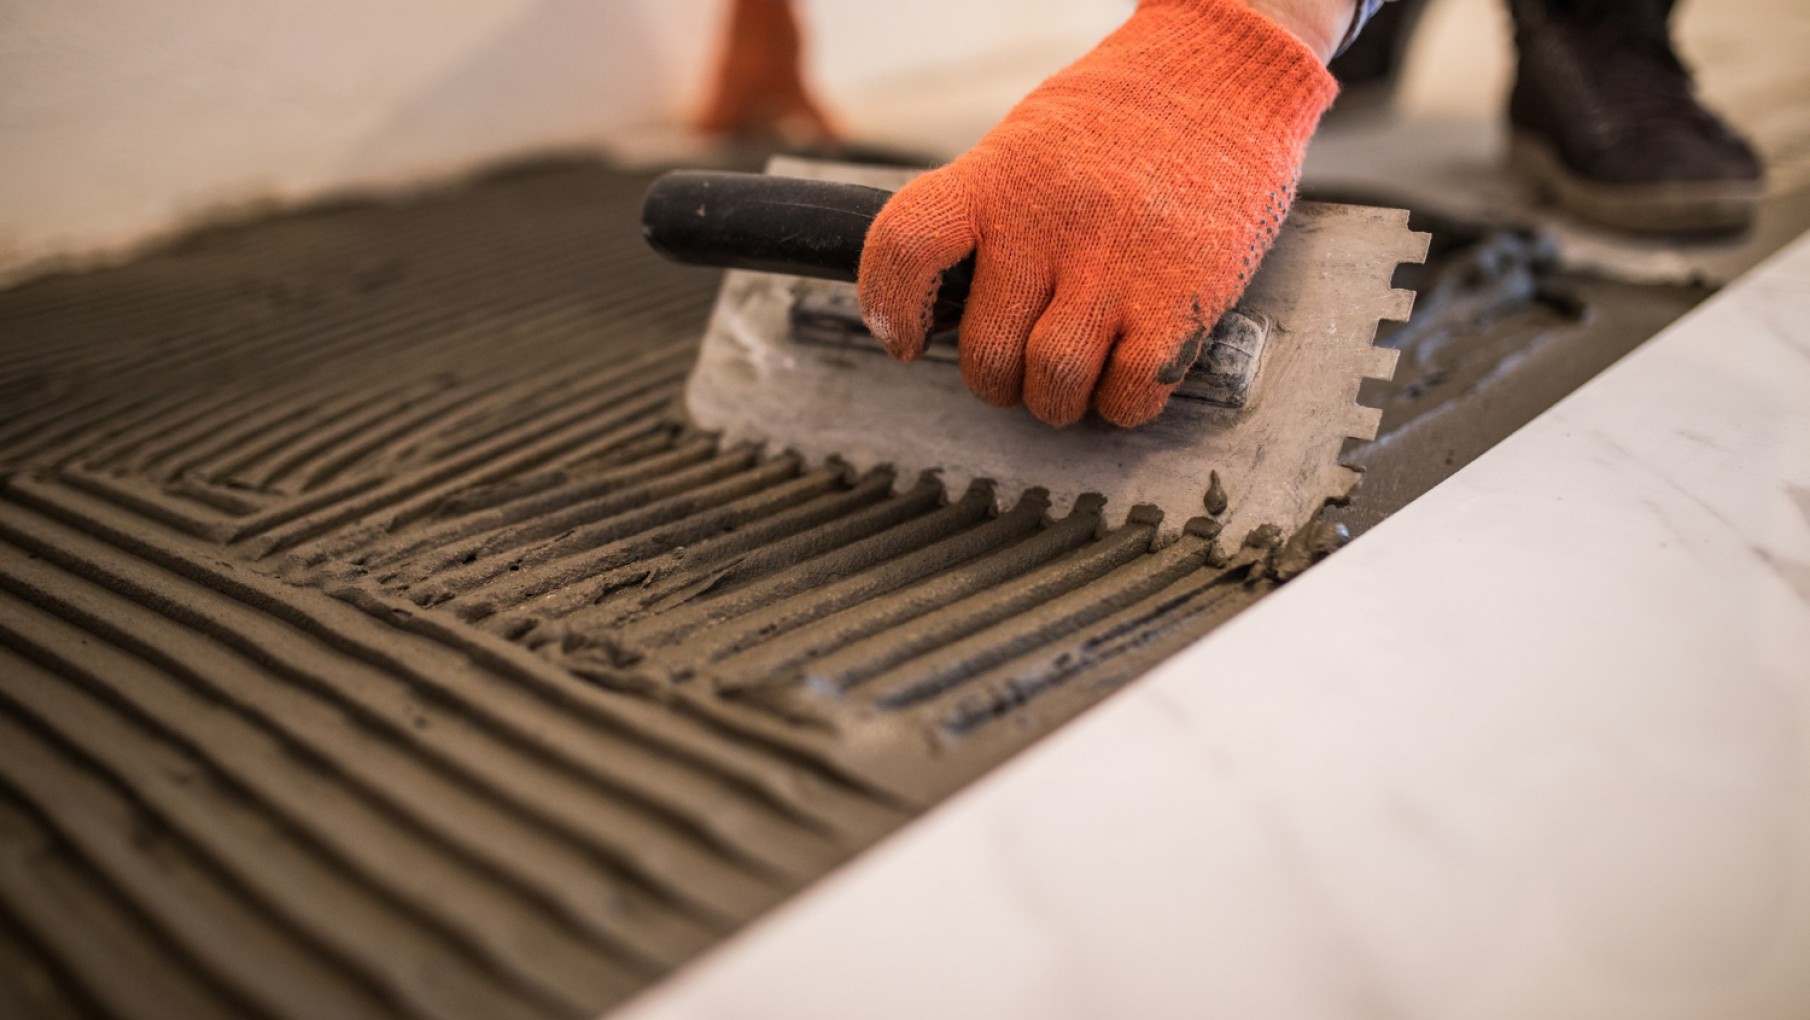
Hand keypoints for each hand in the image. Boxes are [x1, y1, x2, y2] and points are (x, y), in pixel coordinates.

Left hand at [857, 0, 1339, 426]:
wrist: (1227, 75)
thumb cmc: (1121, 120)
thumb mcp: (1028, 144)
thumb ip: (984, 216)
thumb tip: (945, 306)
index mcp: (998, 174)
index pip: (908, 246)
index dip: (890, 307)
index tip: (901, 338)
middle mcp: (1050, 218)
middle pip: (986, 351)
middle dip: (997, 380)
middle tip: (1019, 367)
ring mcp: (1117, 260)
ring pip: (1053, 382)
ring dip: (1056, 400)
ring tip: (1072, 379)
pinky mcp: (1182, 294)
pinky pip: (1131, 391)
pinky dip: (1122, 403)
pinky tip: (1128, 376)